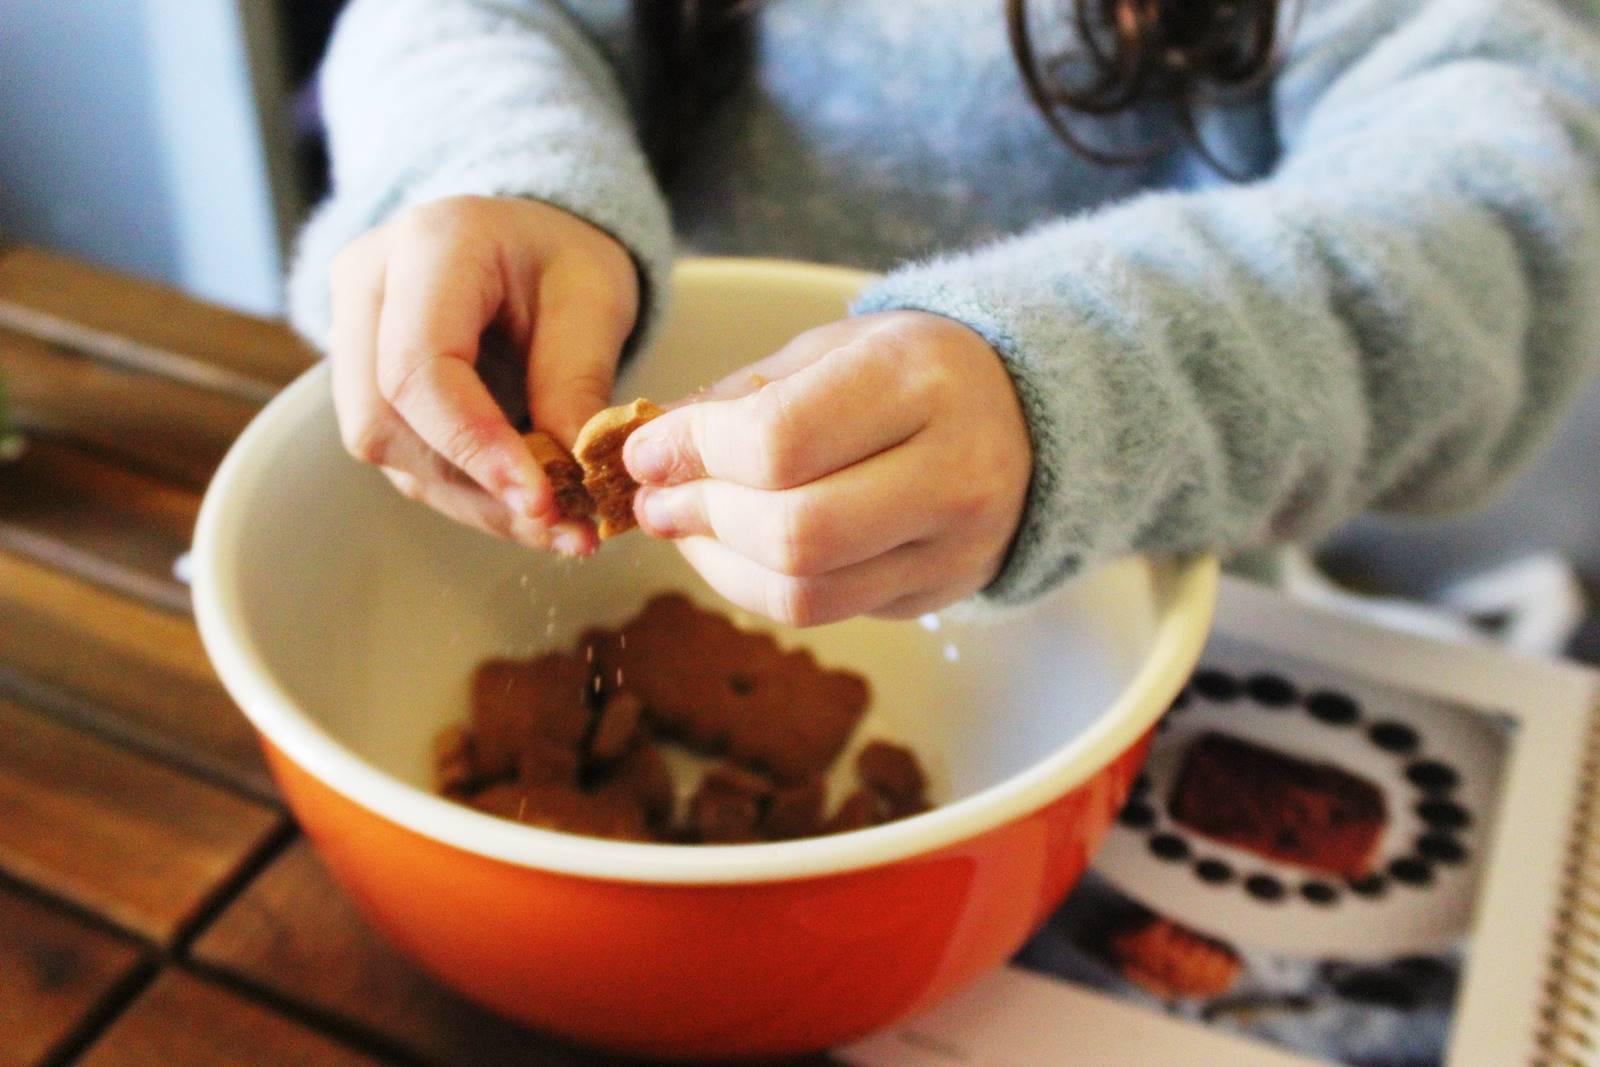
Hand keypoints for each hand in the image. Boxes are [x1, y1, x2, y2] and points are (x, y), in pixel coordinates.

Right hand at [327, 195, 639, 554]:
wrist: (529, 243)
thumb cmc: (565, 261)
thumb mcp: (595, 304)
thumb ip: (577, 384)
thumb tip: (571, 479)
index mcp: (429, 244)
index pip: (418, 366)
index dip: (475, 445)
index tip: (542, 500)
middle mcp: (368, 284)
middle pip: (384, 418)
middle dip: (476, 486)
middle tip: (562, 526)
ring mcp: (351, 332)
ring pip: (385, 448)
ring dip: (474, 501)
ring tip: (558, 526)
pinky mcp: (361, 378)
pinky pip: (401, 454)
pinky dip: (468, 492)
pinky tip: (525, 508)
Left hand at [623, 312, 1031, 625]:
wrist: (1023, 413)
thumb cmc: (909, 372)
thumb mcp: (828, 351)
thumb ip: (739, 400)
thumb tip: (649, 452)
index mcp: (919, 380)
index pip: (781, 440)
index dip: (694, 454)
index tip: (646, 451)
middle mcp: (952, 470)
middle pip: (793, 532)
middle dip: (702, 517)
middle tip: (655, 499)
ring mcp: (953, 547)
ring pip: (805, 592)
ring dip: (718, 564)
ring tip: (683, 525)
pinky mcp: (939, 594)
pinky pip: (824, 613)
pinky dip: (755, 588)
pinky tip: (729, 551)